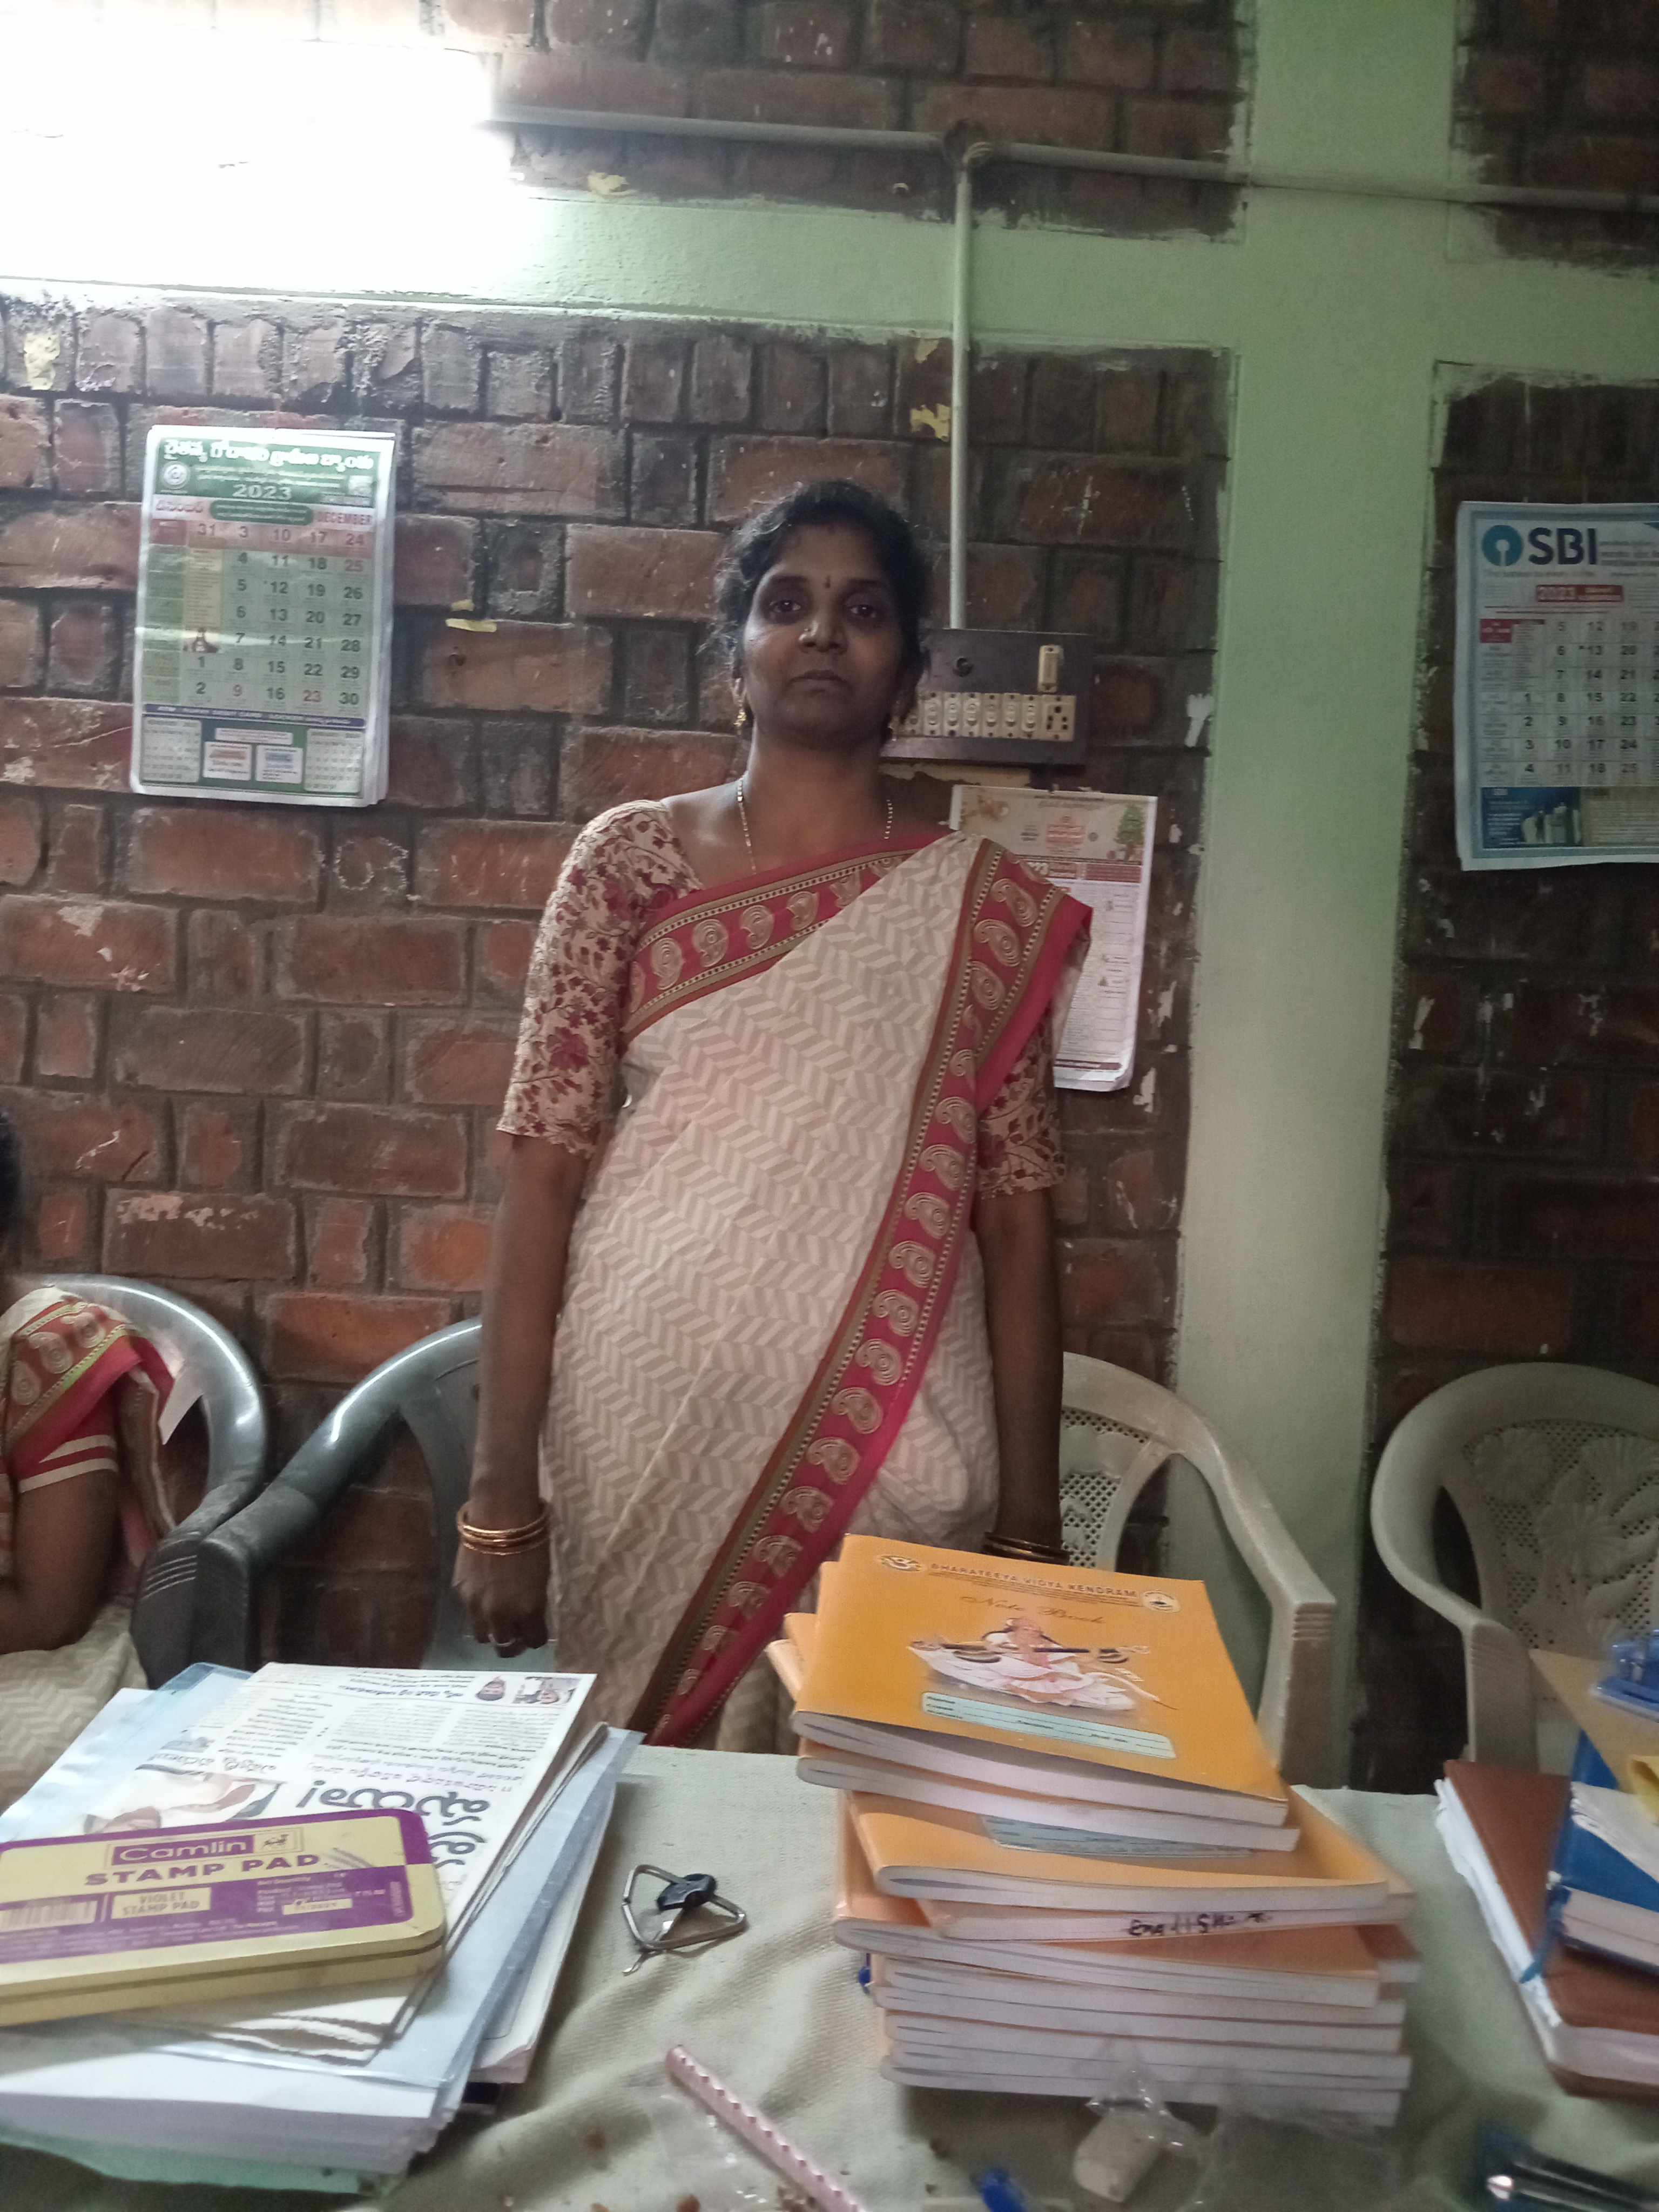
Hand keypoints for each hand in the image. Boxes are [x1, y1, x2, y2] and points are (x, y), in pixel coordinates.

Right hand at [453, 1540, 549, 1659]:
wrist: (500, 1515)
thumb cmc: (531, 1540)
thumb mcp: (542, 1576)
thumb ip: (533, 1603)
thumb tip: (527, 1617)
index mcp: (527, 1610)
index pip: (534, 1641)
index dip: (535, 1637)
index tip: (535, 1631)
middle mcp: (500, 1614)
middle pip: (504, 1646)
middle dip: (512, 1641)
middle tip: (515, 1629)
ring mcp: (476, 1605)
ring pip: (482, 1635)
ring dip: (491, 1630)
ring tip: (497, 1617)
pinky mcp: (460, 1592)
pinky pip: (470, 1612)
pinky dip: (478, 1610)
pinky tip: (484, 1594)